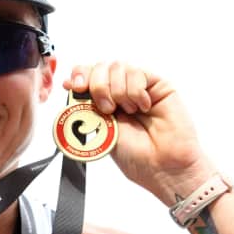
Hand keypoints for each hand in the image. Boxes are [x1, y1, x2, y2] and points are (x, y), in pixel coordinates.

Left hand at [63, 61, 216, 205]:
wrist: (163, 167)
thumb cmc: (136, 156)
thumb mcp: (102, 131)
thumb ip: (87, 108)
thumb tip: (70, 86)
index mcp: (103, 102)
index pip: (86, 75)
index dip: (79, 76)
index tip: (74, 87)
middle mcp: (119, 92)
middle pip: (99, 67)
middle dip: (97, 86)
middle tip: (107, 109)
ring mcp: (138, 87)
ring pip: (117, 66)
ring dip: (118, 91)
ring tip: (129, 111)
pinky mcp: (157, 84)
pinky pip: (137, 73)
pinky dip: (136, 91)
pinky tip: (144, 107)